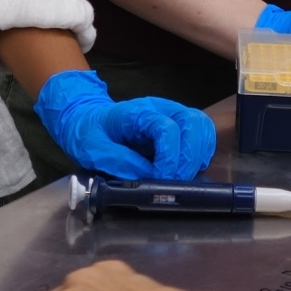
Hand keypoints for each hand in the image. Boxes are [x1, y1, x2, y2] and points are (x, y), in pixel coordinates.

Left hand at [35, 70, 218, 180]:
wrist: (88, 120)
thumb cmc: (89, 133)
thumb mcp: (92, 149)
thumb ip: (117, 161)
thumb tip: (147, 176)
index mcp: (137, 112)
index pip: (166, 128)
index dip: (169, 156)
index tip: (162, 179)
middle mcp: (160, 109)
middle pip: (192, 122)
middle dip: (189, 157)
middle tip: (176, 182)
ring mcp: (172, 115)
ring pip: (201, 126)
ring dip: (198, 154)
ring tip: (184, 177)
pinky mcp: (179, 126)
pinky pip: (202, 134)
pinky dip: (201, 153)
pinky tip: (189, 169)